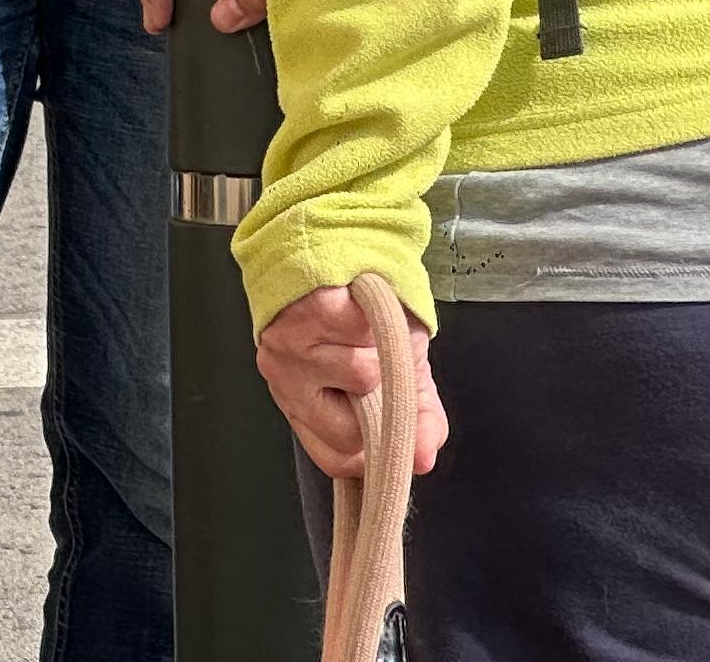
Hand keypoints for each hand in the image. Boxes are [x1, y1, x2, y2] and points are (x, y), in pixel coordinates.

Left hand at [258, 282, 447, 481]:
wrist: (339, 249)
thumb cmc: (364, 317)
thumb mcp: (401, 377)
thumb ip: (417, 420)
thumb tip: (423, 458)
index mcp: (305, 406)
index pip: (335, 459)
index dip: (371, 453)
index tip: (389, 423)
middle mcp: (286, 383)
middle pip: (348, 432)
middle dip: (380, 396)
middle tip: (377, 361)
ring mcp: (288, 350)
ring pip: (360, 376)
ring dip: (378, 348)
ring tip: (365, 327)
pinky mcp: (300, 312)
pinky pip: (354, 328)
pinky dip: (370, 314)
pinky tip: (359, 303)